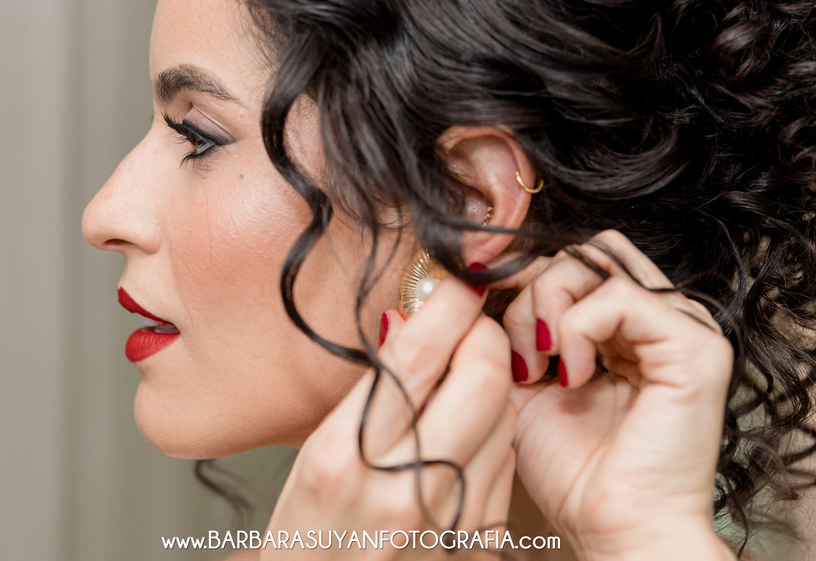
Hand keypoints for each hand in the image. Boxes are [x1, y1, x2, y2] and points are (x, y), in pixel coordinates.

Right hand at [262, 274, 517, 558]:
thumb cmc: (310, 540)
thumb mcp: (314, 457)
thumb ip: (371, 394)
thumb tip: (414, 327)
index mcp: (344, 455)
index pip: (420, 353)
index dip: (450, 303)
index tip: (458, 281)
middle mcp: (401, 486)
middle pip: (482, 377)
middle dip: (485, 335)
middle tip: (470, 323)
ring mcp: (447, 519)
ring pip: (504, 416)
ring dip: (494, 383)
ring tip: (464, 378)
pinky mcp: (479, 542)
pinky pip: (505, 464)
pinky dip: (496, 434)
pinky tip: (468, 433)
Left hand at [500, 230, 735, 560]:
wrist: (614, 531)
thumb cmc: (573, 472)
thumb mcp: (520, 384)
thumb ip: (506, 329)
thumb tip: (468, 278)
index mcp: (625, 325)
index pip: (574, 259)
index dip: (524, 275)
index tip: (485, 310)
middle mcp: (659, 317)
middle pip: (584, 249)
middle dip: (533, 287)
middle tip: (519, 349)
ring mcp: (683, 327)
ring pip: (598, 258)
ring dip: (548, 304)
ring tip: (540, 364)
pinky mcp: (696, 346)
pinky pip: (620, 296)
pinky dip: (578, 328)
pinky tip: (571, 375)